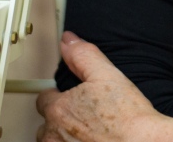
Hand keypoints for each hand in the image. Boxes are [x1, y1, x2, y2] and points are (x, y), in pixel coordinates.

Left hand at [36, 32, 172, 141]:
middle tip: (82, 115)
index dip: (57, 95)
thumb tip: (68, 41)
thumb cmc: (128, 117)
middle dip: (58, 119)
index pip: (43, 99)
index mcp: (58, 110)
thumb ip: (83, 55)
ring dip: (63, 136)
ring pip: (53, 141)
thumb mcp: (107, 74)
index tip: (70, 97)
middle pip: (46, 124)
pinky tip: (92, 139)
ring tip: (86, 131)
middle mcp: (54, 135)